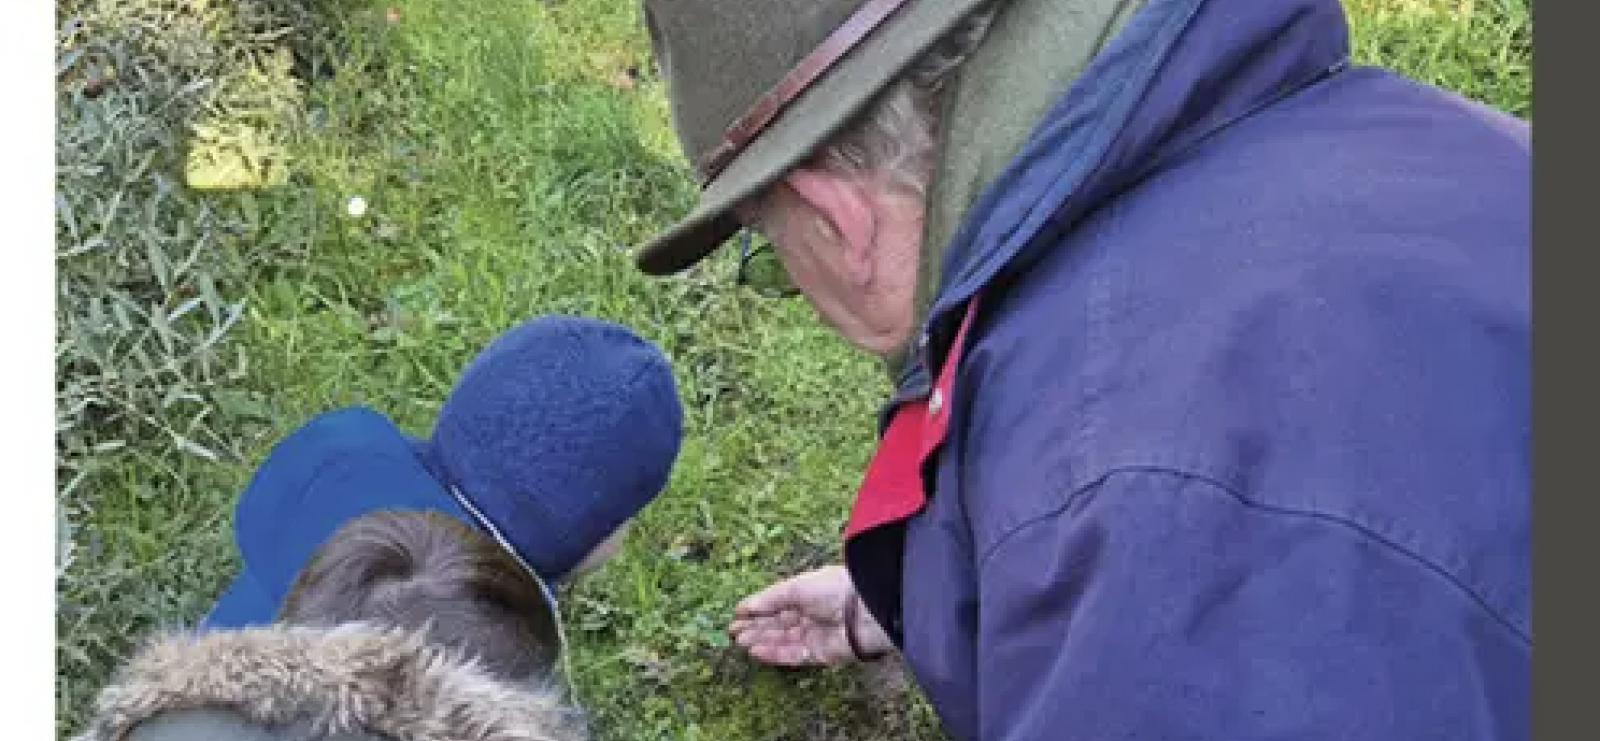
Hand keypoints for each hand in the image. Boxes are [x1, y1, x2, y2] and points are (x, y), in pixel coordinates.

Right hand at [727, 564, 891, 666]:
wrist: (864, 611)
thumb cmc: (833, 590)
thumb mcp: (796, 587)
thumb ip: (769, 599)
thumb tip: (744, 607)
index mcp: (808, 594)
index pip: (777, 604)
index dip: (757, 610)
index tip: (737, 615)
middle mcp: (810, 615)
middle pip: (777, 624)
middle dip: (755, 627)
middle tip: (732, 632)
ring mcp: (814, 636)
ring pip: (782, 640)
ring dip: (761, 641)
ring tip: (740, 641)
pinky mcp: (819, 654)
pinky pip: (792, 656)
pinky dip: (773, 654)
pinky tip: (756, 651)